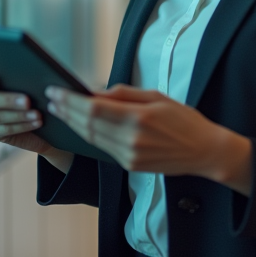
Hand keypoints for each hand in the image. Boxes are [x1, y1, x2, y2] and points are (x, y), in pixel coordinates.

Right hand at [0, 72, 72, 171]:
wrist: (40, 121)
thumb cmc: (34, 94)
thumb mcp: (28, 84)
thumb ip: (21, 77)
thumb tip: (26, 72)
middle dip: (7, 100)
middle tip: (27, 101)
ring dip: (19, 115)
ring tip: (37, 114)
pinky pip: (4, 130)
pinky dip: (22, 126)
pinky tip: (36, 122)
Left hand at [45, 84, 251, 193]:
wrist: (205, 152)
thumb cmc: (184, 119)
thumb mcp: (157, 97)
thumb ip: (124, 93)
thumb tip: (95, 91)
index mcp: (139, 118)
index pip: (94, 109)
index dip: (70, 100)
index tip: (55, 90)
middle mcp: (131, 140)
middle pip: (87, 125)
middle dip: (66, 111)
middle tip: (50, 98)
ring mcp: (130, 156)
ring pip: (91, 138)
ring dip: (72, 124)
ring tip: (59, 110)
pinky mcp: (130, 165)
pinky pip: (102, 148)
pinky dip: (88, 135)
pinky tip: (79, 125)